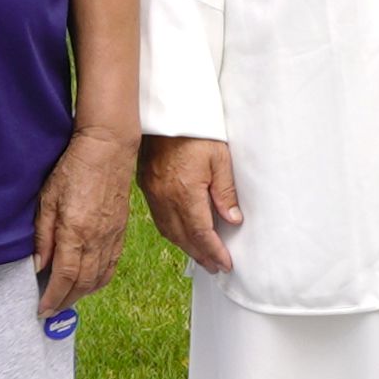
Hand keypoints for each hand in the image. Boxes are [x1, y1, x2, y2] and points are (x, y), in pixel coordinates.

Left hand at [32, 127, 132, 319]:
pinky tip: (89, 283)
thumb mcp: (47, 199)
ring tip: (66, 299)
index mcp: (76, 233)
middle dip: (66, 301)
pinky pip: (111, 266)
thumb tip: (39, 264)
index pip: (64, 277)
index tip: (42, 310)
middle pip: (82, 284)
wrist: (108, 149)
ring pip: (98, 279)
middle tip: (51, 310)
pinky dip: (99, 281)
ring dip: (82, 295)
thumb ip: (43, 235)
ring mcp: (111, 237)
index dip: (53, 298)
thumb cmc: (76, 168)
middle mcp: (97, 240)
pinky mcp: (120, 232)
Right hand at [141, 133, 245, 274]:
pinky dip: (172, 232)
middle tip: (216, 267)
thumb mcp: (220, 158)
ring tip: (202, 256)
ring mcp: (153, 193)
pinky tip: (182, 235)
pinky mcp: (146, 186)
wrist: (167, 112)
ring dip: (186, 247)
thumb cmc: (197, 132)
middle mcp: (165, 197)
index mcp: (185, 192)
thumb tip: (232, 220)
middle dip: (201, 255)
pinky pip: (159, 219)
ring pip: (169, 231)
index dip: (214, 251)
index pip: (201, 232)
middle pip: (184, 237)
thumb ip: (225, 192)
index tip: (226, 263)